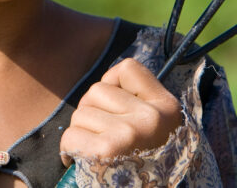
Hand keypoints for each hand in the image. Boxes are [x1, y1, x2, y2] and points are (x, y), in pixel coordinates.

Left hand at [60, 58, 182, 166]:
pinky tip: (77, 161)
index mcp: (168, 108)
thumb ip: (141, 104)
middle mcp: (151, 117)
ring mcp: (129, 133)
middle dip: (90, 113)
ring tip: (93, 152)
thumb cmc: (150, 168)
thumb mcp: (161, 131)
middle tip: (99, 137)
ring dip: (80, 133)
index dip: (112, 82)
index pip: (128, 68)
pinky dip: (68, 149)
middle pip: (96, 91)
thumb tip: (105, 83)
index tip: (114, 107)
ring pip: (81, 113)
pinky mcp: (106, 152)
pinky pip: (71, 135)